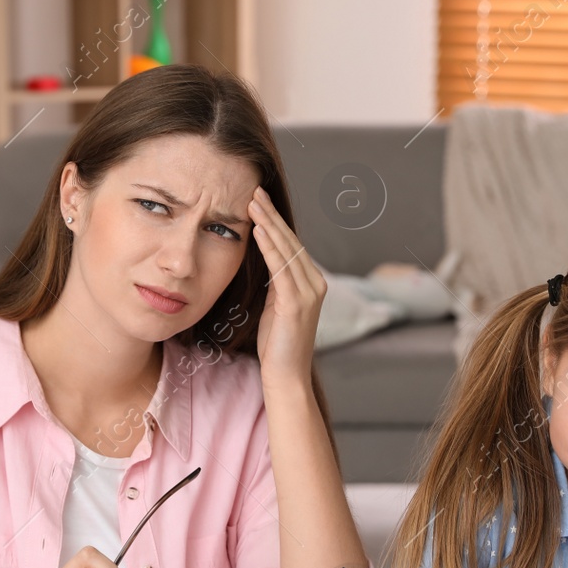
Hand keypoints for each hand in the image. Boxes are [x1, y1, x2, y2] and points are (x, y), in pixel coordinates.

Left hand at [247, 187, 326, 388]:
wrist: (286, 375)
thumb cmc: (277, 344)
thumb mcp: (275, 305)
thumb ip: (275, 282)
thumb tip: (265, 259)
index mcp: (311, 282)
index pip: (291, 245)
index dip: (274, 222)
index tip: (257, 202)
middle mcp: (315, 283)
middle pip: (290, 241)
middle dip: (271, 215)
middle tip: (254, 191)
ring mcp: (309, 292)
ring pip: (286, 249)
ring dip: (268, 224)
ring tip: (252, 203)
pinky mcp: (297, 303)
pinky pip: (281, 268)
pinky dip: (269, 247)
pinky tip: (257, 231)